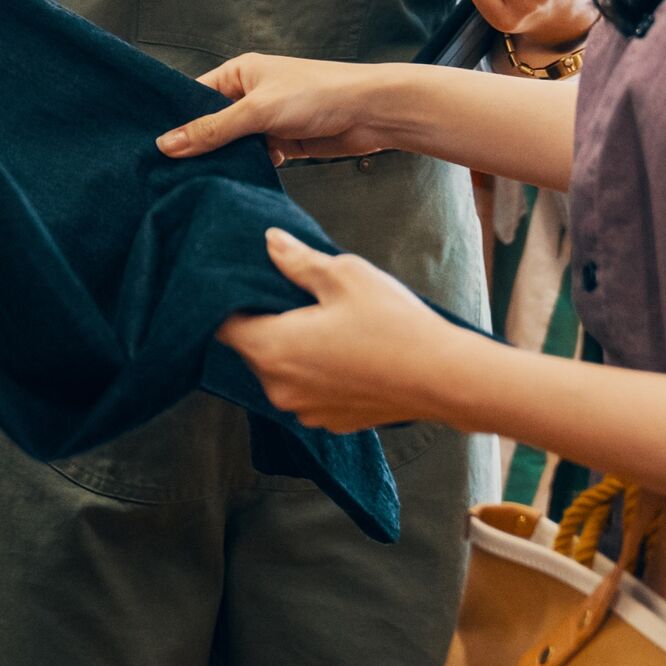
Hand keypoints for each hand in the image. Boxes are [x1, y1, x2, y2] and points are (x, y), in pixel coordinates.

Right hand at [160, 53, 408, 164]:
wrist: (371, 112)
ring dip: (224, 161)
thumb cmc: (318, 94)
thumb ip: (213, 130)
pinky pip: (256, 159)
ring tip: (196, 183)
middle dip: (198, 146)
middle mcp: (251, 94)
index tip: (153, 147)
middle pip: (213, 123)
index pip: (195, 96)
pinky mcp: (285, 143)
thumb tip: (167, 144)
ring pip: (234, 145)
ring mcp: (268, 120)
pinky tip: (234, 185)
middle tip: (168, 173)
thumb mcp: (257, 110)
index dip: (176, 120)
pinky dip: (247, 170)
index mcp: (240, 73)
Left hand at [216, 229, 469, 432]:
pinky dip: (318, 371)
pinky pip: (309, 389)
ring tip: (331, 322)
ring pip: (283, 369)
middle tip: (301, 295)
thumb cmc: (393, 325)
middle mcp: (279, 388)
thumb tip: (270, 244)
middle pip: (253, 347)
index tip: (250, 282)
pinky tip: (349, 351)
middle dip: (269, 321)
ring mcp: (305, 410)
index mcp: (271, 348)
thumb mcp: (343, 275)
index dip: (231, 300)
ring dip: (295, 348)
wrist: (443, 378)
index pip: (223, 325)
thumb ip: (297, 261)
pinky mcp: (331, 421)